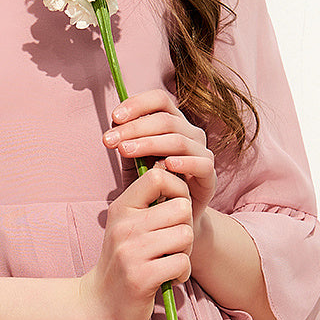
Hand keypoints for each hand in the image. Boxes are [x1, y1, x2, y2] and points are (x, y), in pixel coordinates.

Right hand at [79, 164, 195, 319]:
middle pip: (181, 208)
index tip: (174, 210)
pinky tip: (166, 279)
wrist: (100, 305)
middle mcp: (124, 226)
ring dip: (184, 253)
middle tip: (172, 244)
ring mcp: (131, 251)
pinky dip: (181, 274)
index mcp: (122, 208)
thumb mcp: (128, 225)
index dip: (178, 189)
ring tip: (167, 262)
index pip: (158, 176)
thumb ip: (149, 202)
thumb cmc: (123, 263)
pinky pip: (182, 263)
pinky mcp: (141, 277)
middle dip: (185, 227)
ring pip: (185, 235)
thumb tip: (170, 164)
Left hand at [102, 89, 215, 229]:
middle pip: (165, 120)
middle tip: (110, 140)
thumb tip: (114, 122)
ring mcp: (202, 153)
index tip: (115, 117)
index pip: (160, 100)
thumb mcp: (134, 161)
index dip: (138, 104)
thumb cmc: (152, 185)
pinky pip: (201, 164)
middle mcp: (191, 134)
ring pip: (178, 140)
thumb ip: (127, 142)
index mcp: (174, 123)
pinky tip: (165, 165)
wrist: (171, 219)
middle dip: (134, 128)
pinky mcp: (210, 176)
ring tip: (126, 151)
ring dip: (149, 143)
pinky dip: (184, 162)